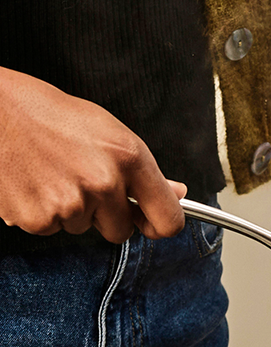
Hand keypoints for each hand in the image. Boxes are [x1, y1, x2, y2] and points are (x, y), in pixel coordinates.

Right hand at [0, 68, 185, 242]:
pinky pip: (53, 230)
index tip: (155, 225)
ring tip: (58, 176)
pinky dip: (46, 214)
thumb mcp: (115, 135)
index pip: (167, 218)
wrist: (6, 115)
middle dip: (109, 216)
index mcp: (131, 159)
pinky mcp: (38, 219)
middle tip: (89, 186)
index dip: (162, 226)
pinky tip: (39, 184)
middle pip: (122, 232)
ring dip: (75, 211)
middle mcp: (104, 183)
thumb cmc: (62, 120)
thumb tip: (177, 193)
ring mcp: (70, 204)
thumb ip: (147, 172)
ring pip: (84, 229)